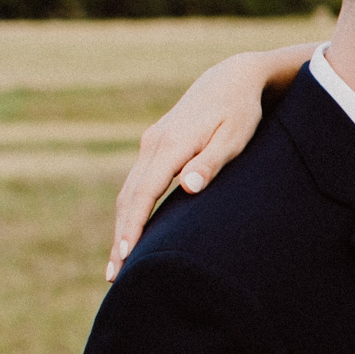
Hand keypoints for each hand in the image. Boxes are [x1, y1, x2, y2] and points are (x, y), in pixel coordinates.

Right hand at [105, 51, 278, 280]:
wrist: (231, 78)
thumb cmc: (240, 111)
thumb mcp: (234, 137)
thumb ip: (212, 163)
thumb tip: (189, 187)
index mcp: (171, 145)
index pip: (145, 193)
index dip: (134, 225)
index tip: (126, 254)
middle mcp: (153, 145)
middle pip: (129, 197)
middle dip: (120, 236)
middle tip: (114, 275)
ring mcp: (150, 145)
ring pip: (129, 192)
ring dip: (121, 226)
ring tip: (117, 264)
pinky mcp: (154, 147)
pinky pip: (136, 184)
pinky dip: (129, 211)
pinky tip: (129, 232)